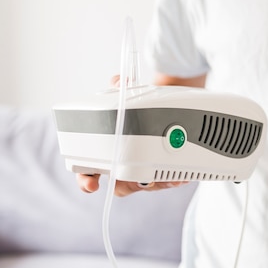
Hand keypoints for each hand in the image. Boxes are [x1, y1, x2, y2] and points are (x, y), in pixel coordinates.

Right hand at [74, 74, 188, 196]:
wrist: (164, 107)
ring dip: (156, 183)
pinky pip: (165, 182)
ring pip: (145, 185)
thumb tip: (120, 81)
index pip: (88, 172)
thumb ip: (119, 87)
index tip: (91, 184)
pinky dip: (173, 180)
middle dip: (130, 185)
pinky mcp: (160, 171)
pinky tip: (181, 176)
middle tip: (140, 180)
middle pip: (121, 186)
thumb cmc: (138, 106)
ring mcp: (141, 171)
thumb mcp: (128, 95)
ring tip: (166, 177)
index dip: (86, 180)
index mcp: (105, 153)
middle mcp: (122, 165)